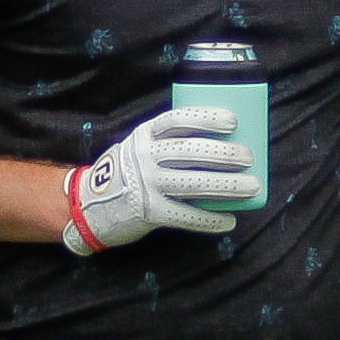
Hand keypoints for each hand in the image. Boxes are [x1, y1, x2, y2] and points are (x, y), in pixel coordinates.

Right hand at [63, 106, 251, 255]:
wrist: (87, 206)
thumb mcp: (138, 147)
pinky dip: (210, 219)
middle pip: (190, 151)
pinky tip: (230, 220)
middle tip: (249, 157)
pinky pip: (186, 216)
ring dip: (227, 186)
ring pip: (194, 183)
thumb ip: (167, 143)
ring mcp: (146, 186)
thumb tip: (218, 143)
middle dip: (225, 153)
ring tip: (253, 186)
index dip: (206, 118)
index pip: (177, 120)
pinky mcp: (149, 212)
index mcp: (144, 135)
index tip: (232, 121)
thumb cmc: (125, 173)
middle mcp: (144, 157)